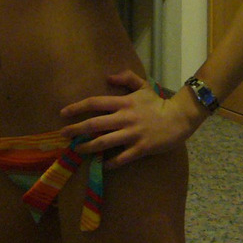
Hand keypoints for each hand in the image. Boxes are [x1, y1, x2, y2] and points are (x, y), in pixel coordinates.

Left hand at [59, 70, 197, 168]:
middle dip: (76, 129)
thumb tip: (108, 77)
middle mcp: (125, 118)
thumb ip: (126, 78)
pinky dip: (110, 162)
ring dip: (88, 147)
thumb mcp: (142, 85)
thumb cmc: (158, 102)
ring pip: (104, 142)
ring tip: (77, 149)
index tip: (64, 113)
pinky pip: (122, 158)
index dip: (77, 107)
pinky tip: (102, 165)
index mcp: (123, 102)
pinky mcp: (141, 149)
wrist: (179, 118)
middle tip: (63, 134)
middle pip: (95, 124)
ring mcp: (132, 134)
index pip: (95, 103)